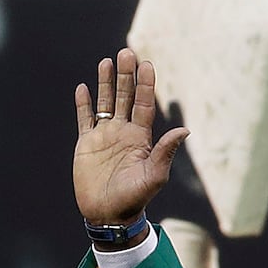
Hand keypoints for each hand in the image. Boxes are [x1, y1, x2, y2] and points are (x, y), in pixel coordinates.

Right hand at [74, 47, 188, 225]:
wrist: (108, 215)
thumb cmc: (134, 199)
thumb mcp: (154, 176)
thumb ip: (166, 151)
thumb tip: (184, 130)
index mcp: (140, 137)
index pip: (143, 104)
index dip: (145, 85)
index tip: (147, 64)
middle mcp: (123, 132)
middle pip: (125, 96)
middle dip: (126, 75)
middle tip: (127, 52)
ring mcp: (104, 136)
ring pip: (106, 102)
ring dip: (106, 82)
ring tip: (107, 61)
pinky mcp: (86, 144)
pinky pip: (85, 119)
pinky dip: (83, 103)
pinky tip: (83, 87)